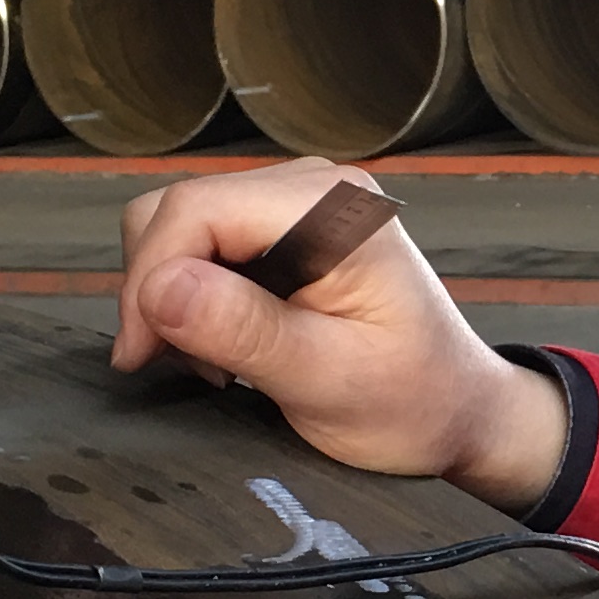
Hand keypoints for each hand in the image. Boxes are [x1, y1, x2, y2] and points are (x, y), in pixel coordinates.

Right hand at [109, 158, 567, 510]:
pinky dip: (191, 298)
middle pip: (176, 209)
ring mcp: (295, 204)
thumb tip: (159, 288)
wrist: (458, 412)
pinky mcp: (282, 230)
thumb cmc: (413, 403)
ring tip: (212, 364)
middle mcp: (312, 187)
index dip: (149, 279)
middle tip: (176, 367)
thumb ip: (245, 331)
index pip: (195, 210)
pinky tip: (223, 347)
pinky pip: (202, 246)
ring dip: (171, 298)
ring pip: (178, 227)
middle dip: (156, 290)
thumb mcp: (326, 381)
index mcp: (332, 208)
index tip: (139, 355)